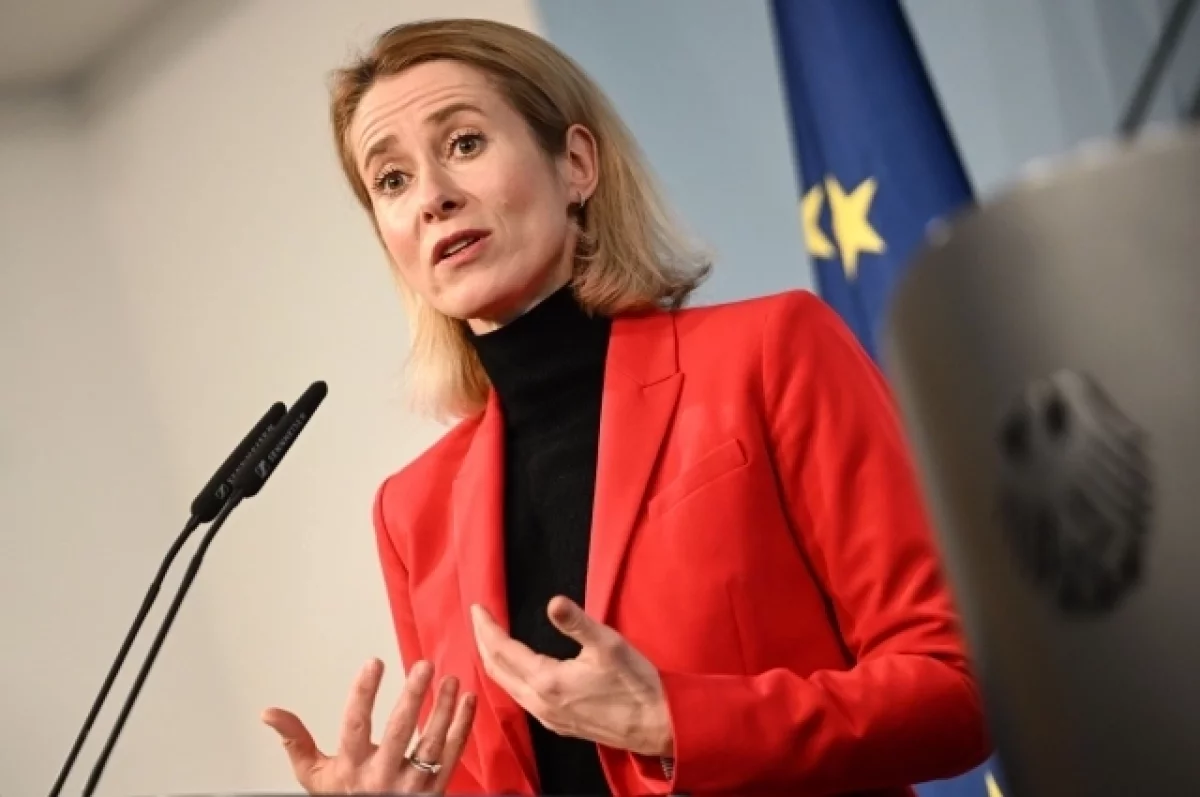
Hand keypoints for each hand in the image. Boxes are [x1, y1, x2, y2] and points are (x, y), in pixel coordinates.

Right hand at [262, 658, 475, 794]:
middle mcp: (382, 778)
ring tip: (449, 680)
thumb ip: (295, 741)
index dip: (363, 693)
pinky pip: (454, 754)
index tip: (373, 663)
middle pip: (399, 731)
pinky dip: (463, 726)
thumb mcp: (315, 775)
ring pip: (432, 743)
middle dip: (412, 696)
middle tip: (423, 666)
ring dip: (443, 708)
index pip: (355, 725)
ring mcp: (412, 786)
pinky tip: (467, 700)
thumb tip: (269, 713)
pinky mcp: (436, 790)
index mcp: (352, 769)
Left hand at [471, 596, 672, 756]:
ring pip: (507, 686)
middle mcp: (540, 703)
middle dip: (483, 642)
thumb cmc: (634, 683)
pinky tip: (516, 667)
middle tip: (479, 618)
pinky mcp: (558, 724)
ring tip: (491, 637)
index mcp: (547, 681)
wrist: (656, 725)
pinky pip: (520, 697)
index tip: (477, 607)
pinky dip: (509, 676)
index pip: (502, 650)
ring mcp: (547, 717)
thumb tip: (553, 602)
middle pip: (497, 670)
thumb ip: (577, 623)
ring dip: (494, 660)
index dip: (487, 627)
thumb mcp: (608, 645)